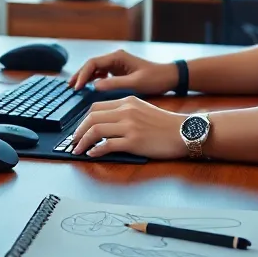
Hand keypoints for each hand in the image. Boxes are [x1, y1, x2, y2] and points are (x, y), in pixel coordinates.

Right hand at [67, 49, 178, 94]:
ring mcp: (117, 64)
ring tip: (75, 87)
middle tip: (70, 86)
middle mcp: (116, 58)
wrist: (169, 77)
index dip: (83, 74)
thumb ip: (114, 84)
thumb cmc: (155, 78)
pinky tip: (89, 87)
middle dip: (80, 74)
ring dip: (86, 77)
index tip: (76, 87)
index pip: (93, 63)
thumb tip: (94, 86)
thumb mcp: (135, 82)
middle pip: (92, 64)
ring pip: (96, 69)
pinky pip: (102, 73)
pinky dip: (94, 79)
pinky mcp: (120, 71)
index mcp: (118, 57)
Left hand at [70, 96, 188, 158]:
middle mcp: (126, 111)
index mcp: (127, 102)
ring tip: (78, 150)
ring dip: (82, 142)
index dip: (83, 120)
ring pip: (96, 130)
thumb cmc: (165, 124)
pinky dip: (95, 150)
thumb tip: (106, 123)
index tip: (79, 129)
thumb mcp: (143, 109)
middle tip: (73, 141)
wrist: (184, 132)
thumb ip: (125, 112)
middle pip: (91, 117)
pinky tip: (92, 154)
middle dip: (78, 131)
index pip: (95, 107)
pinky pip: (107, 145)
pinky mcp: (134, 141)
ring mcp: (129, 126)